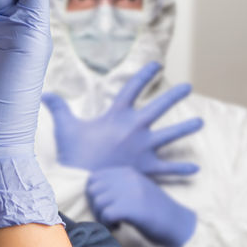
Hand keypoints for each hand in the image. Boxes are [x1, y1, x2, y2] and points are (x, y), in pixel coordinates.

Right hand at [43, 61, 202, 173]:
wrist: (83, 182)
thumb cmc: (74, 154)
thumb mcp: (65, 128)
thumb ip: (59, 108)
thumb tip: (45, 93)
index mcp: (117, 116)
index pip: (133, 89)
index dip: (145, 75)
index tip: (157, 65)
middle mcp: (135, 128)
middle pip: (159, 108)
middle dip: (174, 96)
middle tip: (188, 87)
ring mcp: (143, 148)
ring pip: (171, 135)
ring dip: (186, 128)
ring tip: (200, 122)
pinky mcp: (146, 168)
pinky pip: (168, 169)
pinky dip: (181, 170)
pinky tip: (194, 169)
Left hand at [86, 166, 196, 246]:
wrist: (180, 225)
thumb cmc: (155, 211)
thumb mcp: (135, 190)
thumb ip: (116, 186)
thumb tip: (89, 190)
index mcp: (127, 172)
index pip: (94, 178)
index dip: (94, 195)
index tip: (105, 206)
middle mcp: (127, 178)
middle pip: (93, 190)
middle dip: (96, 206)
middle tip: (108, 216)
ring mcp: (129, 192)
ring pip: (97, 203)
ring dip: (102, 217)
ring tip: (116, 223)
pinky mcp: (131, 208)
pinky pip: (105, 215)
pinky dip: (108, 224)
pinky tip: (119, 227)